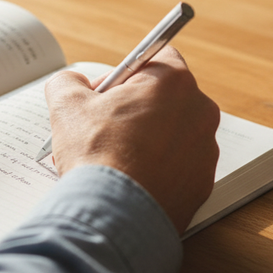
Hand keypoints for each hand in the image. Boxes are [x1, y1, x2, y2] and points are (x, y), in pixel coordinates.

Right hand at [44, 47, 219, 233]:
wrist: (114, 216)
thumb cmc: (96, 155)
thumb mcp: (67, 104)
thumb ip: (69, 81)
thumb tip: (73, 83)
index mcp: (174, 83)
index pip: (156, 56)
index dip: (126, 72)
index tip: (106, 92)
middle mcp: (200, 112)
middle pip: (164, 97)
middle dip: (134, 108)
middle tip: (102, 127)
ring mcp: (205, 151)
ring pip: (171, 133)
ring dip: (146, 139)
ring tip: (113, 159)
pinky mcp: (202, 184)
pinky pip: (177, 166)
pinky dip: (157, 169)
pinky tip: (129, 180)